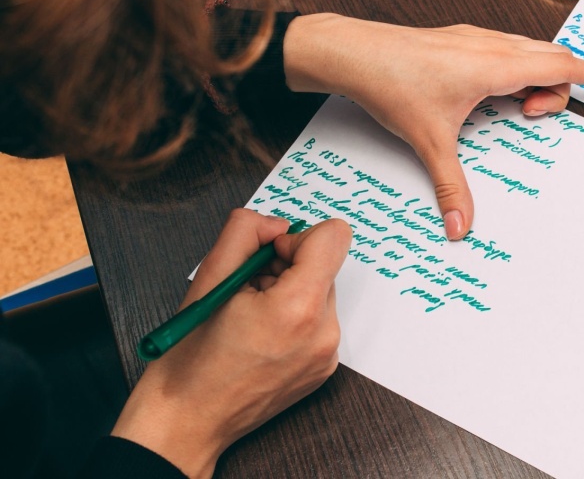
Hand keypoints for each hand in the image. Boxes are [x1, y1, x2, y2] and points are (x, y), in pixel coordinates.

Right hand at [111, 210, 350, 477]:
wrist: (189, 419)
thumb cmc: (193, 353)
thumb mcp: (210, 275)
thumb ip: (246, 231)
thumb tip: (277, 224)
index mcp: (299, 307)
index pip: (334, 236)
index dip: (296, 238)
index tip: (267, 257)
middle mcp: (324, 332)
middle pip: (324, 265)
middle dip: (287, 268)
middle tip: (248, 293)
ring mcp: (328, 354)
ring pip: (320, 292)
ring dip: (290, 293)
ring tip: (251, 318)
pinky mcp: (325, 368)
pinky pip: (319, 321)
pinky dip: (295, 318)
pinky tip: (261, 337)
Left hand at [283, 13, 583, 239]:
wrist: (354, 52)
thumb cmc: (391, 84)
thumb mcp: (429, 142)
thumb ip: (452, 186)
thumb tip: (461, 225)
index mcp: (494, 66)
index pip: (559, 66)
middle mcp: (490, 45)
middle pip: (550, 57)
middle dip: (561, 85)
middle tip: (537, 117)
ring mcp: (475, 37)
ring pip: (528, 49)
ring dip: (537, 74)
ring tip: (516, 109)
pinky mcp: (460, 38)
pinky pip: (507, 47)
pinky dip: (518, 65)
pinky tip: (493, 91)